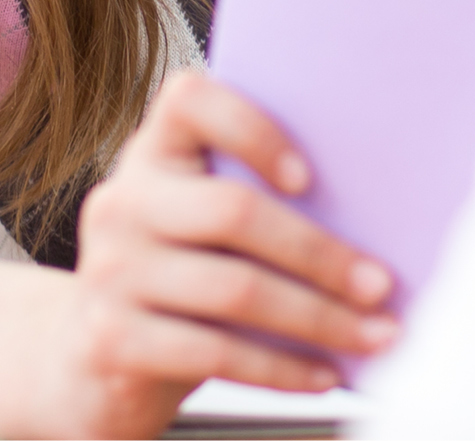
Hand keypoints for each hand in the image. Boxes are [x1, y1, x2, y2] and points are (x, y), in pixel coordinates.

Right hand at [11, 71, 396, 438]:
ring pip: (235, 290)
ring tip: (376, 335)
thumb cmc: (184, 274)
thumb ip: (260, 198)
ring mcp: (109, 271)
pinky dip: (282, 368)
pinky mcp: (111, 339)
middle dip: (322, 254)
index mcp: (153, 152)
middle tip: (381, 284)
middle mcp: (122, 202)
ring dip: (320, 319)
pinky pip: (215, 353)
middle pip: (234, 212)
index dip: (253, 130)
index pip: (190, 100)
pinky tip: (325, 374)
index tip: (310, 176)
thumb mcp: (205, 224)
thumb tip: (378, 216)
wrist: (93, 358)